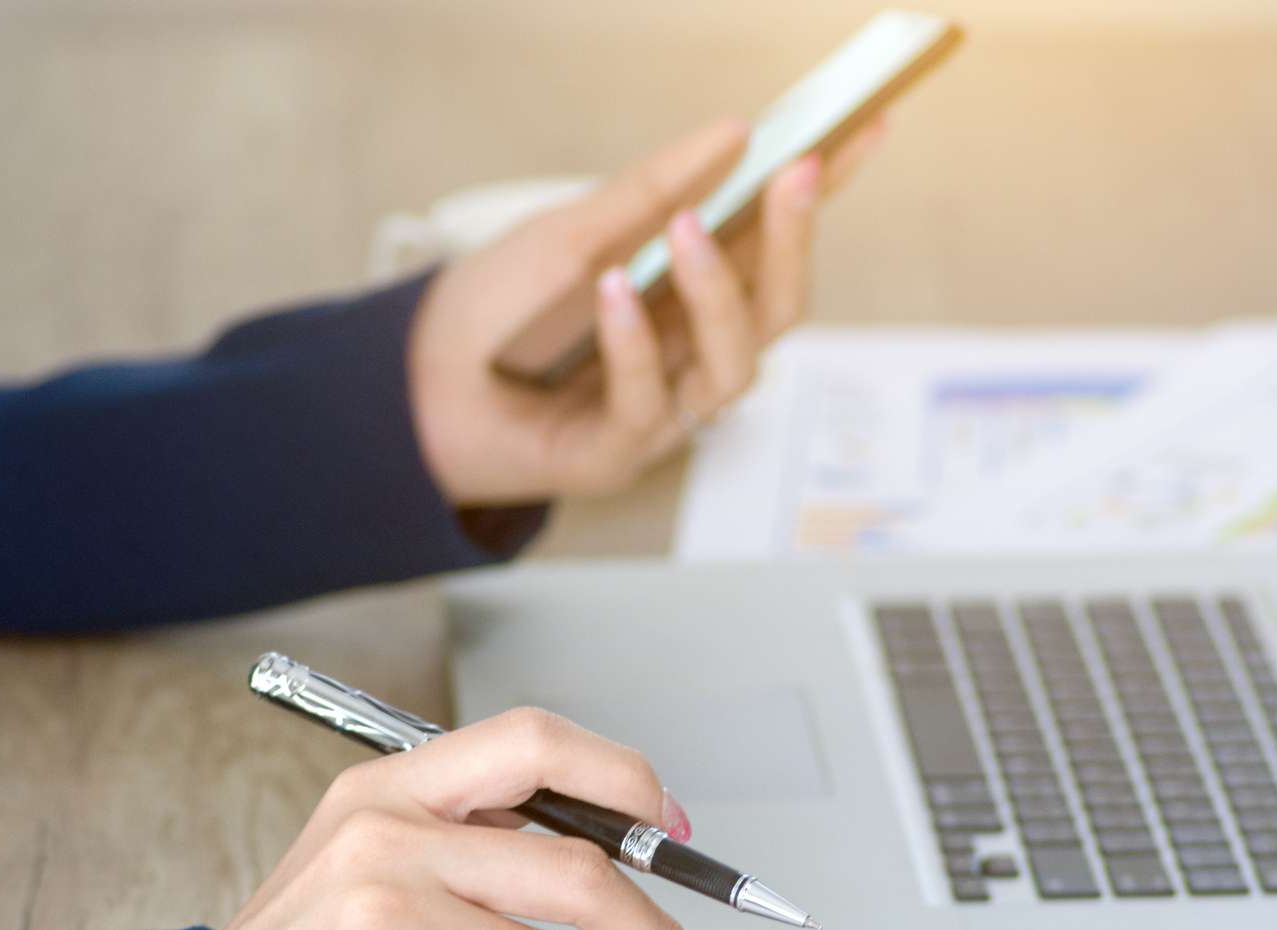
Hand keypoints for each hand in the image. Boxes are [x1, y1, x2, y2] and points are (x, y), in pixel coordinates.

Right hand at [102, 708, 711, 929]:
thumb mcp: (360, 872)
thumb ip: (463, 847)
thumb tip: (600, 857)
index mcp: (384, 789)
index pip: (535, 741)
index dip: (625, 778)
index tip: (675, 826)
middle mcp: (386, 836)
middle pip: (576, 861)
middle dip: (658, 928)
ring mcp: (386, 914)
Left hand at [406, 116, 885, 505]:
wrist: (413, 384)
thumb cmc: (497, 311)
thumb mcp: (572, 230)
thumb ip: (649, 190)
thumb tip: (735, 134)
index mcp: (692, 293)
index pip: (776, 241)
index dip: (825, 193)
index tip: (864, 129)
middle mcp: (692, 353)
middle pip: (778, 308)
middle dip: (795, 241)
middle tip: (796, 173)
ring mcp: (664, 409)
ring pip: (736, 364)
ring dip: (719, 293)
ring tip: (688, 231)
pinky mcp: (619, 454)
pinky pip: (648, 403)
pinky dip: (633, 344)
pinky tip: (613, 294)